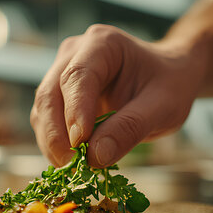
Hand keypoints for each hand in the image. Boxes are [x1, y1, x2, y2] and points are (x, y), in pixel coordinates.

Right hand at [30, 24, 206, 167]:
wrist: (168, 78)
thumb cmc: (170, 85)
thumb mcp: (163, 106)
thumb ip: (131, 128)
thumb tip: (95, 156)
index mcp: (102, 44)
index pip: (78, 76)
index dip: (75, 111)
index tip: (81, 144)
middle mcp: (74, 53)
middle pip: (50, 94)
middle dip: (56, 134)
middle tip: (71, 166)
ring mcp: (62, 73)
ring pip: (43, 110)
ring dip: (52, 142)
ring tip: (74, 169)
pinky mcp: (59, 96)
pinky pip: (47, 121)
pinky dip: (55, 144)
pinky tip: (72, 162)